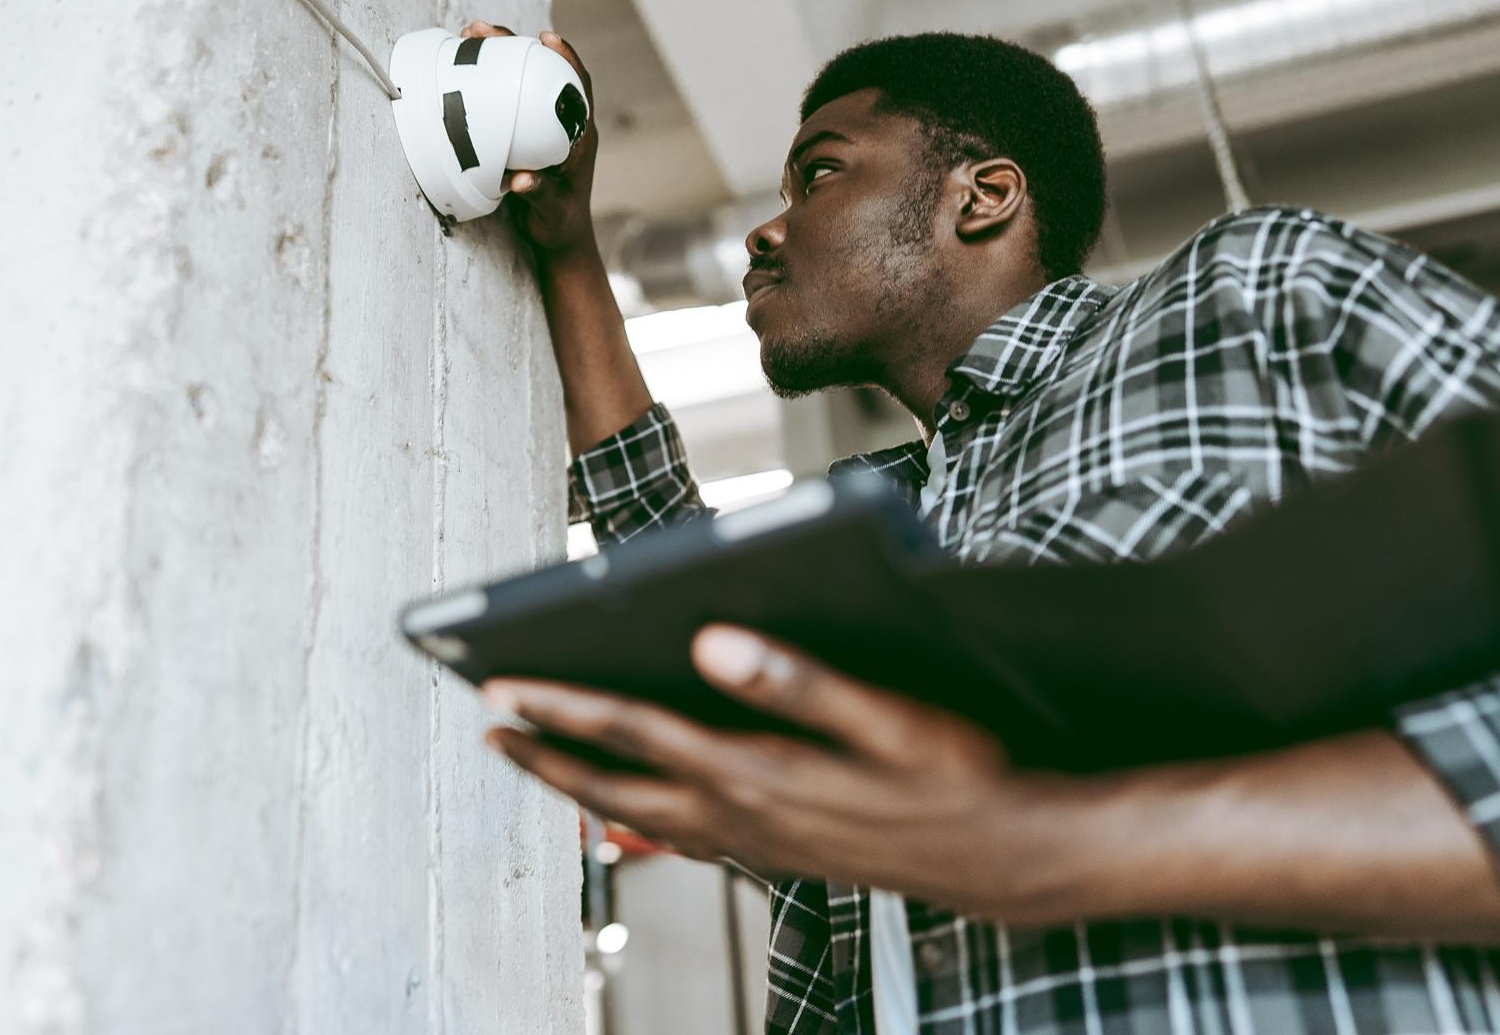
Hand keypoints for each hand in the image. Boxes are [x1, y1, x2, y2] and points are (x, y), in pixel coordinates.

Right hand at [458, 21, 599, 256]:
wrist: (556, 236)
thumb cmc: (560, 223)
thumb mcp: (551, 210)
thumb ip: (539, 194)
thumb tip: (520, 180)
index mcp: (579, 136)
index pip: (579, 86)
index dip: (566, 58)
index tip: (545, 38)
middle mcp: (562, 124)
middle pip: (544, 72)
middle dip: (516, 46)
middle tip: (483, 31)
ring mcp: (541, 127)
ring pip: (523, 81)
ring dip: (498, 57)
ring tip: (467, 37)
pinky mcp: (523, 135)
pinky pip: (507, 101)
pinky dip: (488, 83)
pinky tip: (464, 72)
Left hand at [482, 625, 1069, 919]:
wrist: (1010, 857)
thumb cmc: (959, 777)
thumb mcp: (890, 718)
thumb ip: (799, 679)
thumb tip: (713, 642)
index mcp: (761, 772)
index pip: (638, 732)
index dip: (564, 707)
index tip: (502, 686)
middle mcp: (746, 815)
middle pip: (620, 784)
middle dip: (548, 755)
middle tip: (489, 731)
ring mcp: (760, 842)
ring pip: (644, 816)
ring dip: (583, 787)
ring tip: (540, 762)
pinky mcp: (781, 854)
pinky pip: (686, 838)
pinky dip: (641, 819)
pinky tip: (636, 810)